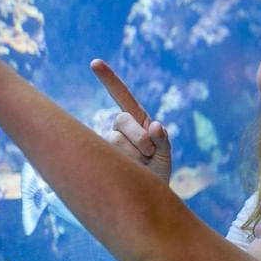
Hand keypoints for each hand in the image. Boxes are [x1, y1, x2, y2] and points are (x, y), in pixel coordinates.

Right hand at [90, 58, 171, 182]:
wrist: (145, 196)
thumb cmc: (156, 173)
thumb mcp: (165, 156)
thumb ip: (163, 142)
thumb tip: (156, 126)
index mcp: (138, 119)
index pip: (121, 95)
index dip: (108, 79)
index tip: (95, 63)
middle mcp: (121, 127)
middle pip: (121, 120)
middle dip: (139, 136)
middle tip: (150, 153)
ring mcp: (110, 142)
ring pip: (115, 140)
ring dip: (134, 155)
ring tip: (142, 167)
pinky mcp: (102, 156)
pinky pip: (110, 154)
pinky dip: (126, 161)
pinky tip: (131, 169)